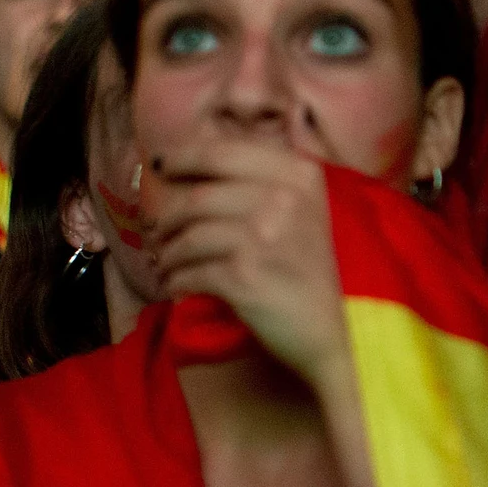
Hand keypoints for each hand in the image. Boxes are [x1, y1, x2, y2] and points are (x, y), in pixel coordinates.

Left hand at [144, 138, 350, 386]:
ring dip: (167, 252)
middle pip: (198, 197)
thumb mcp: (301, 210)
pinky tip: (176, 285)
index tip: (159, 165)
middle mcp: (285, 199)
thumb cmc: (307, 269)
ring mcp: (265, 237)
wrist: (330, 333)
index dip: (182, 157)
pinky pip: (190, 271)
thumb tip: (191, 160)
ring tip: (165, 262)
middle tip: (157, 231)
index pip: (223, 153)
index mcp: (300, 175)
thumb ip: (261, 179)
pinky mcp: (245, 276)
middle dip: (168, 217)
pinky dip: (176, 280)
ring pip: (189, 236)